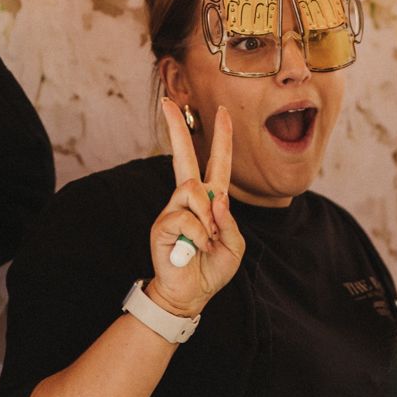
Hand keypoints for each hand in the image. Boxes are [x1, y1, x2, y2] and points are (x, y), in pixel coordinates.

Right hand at [146, 99, 244, 318]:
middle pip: (183, 157)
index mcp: (211, 201)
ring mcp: (173, 210)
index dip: (221, 138)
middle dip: (176, 129)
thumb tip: (215, 198)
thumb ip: (230, 221)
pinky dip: (196, 233)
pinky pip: (183, 216)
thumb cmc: (212, 268)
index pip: (216, 163)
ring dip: (206, 217)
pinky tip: (194, 248)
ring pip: (192, 190)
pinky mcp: (162, 224)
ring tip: (206, 240)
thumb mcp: (234, 246)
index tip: (221, 112)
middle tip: (168, 103)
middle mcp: (189, 200)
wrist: (190, 293)